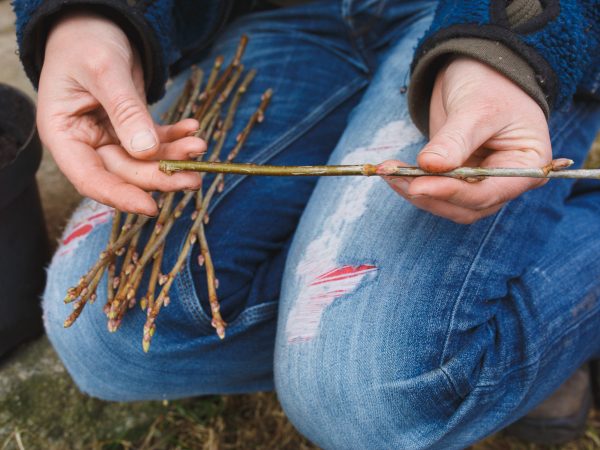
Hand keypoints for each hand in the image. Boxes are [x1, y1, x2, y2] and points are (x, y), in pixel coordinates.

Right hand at [37, 12, 205, 215]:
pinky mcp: (131, 129)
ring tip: (200, 146)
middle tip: (194, 177)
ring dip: (174, 157)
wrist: (94, 24)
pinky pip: (156, 141)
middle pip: (124, 172)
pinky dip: (175, 138)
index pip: (89, 178)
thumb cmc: (86, 42)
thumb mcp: (104, 70)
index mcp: (64, 135)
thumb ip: (124, 110)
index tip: (151, 207)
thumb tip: (147, 152)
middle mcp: (86, 143)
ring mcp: (110, 138)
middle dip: (160, 175)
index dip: (119, 196)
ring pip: (145, 160)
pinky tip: (192, 129)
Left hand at [381, 57, 550, 223]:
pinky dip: (413, 184)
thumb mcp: (476, 108)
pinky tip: (393, 172)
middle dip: (429, 194)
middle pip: (466, 206)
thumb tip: (430, 166)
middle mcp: (506, 181)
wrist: (479, 71)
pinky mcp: (458, 180)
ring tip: (388, 171)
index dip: (452, 193)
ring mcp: (481, 184)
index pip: (489, 193)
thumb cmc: (491, 84)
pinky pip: (435, 191)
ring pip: (447, 204)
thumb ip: (455, 140)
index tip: (418, 186)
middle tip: (395, 176)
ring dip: (416, 192)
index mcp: (527, 166)